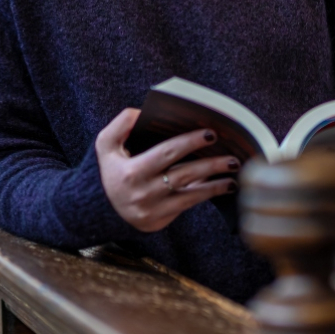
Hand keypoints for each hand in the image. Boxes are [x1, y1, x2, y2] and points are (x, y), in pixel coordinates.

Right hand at [95, 108, 239, 232]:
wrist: (100, 208)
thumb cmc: (110, 168)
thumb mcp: (105, 144)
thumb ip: (122, 123)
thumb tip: (144, 113)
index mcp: (131, 172)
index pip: (166, 153)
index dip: (190, 142)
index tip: (211, 133)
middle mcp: (143, 193)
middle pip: (183, 175)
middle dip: (210, 164)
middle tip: (233, 155)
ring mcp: (152, 209)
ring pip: (191, 195)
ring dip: (216, 183)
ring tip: (234, 171)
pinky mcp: (159, 221)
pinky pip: (188, 205)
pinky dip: (207, 194)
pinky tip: (224, 185)